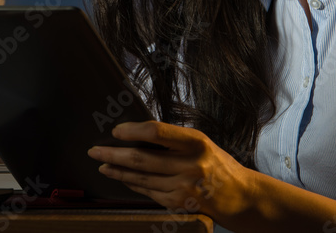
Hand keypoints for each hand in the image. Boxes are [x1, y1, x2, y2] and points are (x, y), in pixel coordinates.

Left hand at [87, 121, 253, 221]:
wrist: (241, 196)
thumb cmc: (218, 164)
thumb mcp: (202, 143)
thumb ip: (174, 139)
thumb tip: (137, 133)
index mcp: (196, 143)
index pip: (156, 132)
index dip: (131, 130)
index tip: (115, 130)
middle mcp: (190, 165)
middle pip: (141, 158)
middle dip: (112, 154)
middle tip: (94, 150)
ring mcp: (184, 188)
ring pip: (140, 178)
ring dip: (117, 171)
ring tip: (102, 164)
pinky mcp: (179, 204)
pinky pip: (148, 192)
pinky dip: (132, 184)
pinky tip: (122, 178)